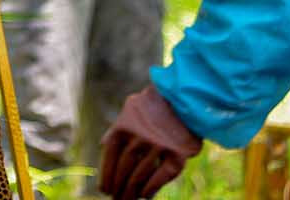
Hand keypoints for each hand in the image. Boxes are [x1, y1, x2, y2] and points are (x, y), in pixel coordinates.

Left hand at [99, 85, 202, 199]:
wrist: (185, 100)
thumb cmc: (154, 107)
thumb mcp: (130, 111)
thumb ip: (118, 128)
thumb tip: (104, 145)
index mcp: (122, 128)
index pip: (110, 158)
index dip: (106, 176)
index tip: (105, 190)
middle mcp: (138, 138)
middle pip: (124, 170)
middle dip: (119, 188)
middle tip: (117, 198)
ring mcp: (158, 147)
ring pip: (140, 176)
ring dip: (132, 192)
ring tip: (129, 199)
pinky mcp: (177, 155)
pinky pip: (160, 178)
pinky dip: (151, 189)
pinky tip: (145, 196)